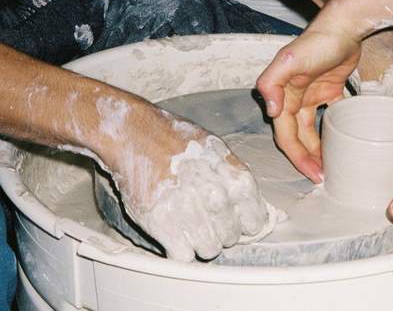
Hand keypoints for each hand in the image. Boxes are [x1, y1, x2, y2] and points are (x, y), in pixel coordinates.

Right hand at [99, 104, 267, 260]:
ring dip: (200, 241)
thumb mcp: (220, 152)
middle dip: (220, 230)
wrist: (136, 135)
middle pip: (231, 238)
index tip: (233, 218)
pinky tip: (174, 231)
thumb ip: (238, 183)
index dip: (243, 222)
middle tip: (203, 215)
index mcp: (237, 180)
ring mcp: (190, 213)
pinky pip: (183, 257)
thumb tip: (255, 214)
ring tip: (188, 222)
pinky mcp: (163, 225)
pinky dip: (179, 249)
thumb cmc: (180, 142)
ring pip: (209, 250)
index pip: (255, 222)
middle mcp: (217, 198)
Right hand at [257, 28, 360, 182]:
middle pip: (298, 137)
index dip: (297, 157)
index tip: (313, 174)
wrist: (343, 27)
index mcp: (283, 97)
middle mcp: (295, 99)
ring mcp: (312, 95)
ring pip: (311, 130)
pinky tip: (342, 142)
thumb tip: (270, 112)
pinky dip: (333, 130)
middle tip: (322, 178)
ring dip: (318, 148)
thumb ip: (272, 83)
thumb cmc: (316, 44)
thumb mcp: (289, 61)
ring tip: (331, 165)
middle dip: (307, 159)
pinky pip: (329, 116)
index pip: (286, 135)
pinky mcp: (330, 90)